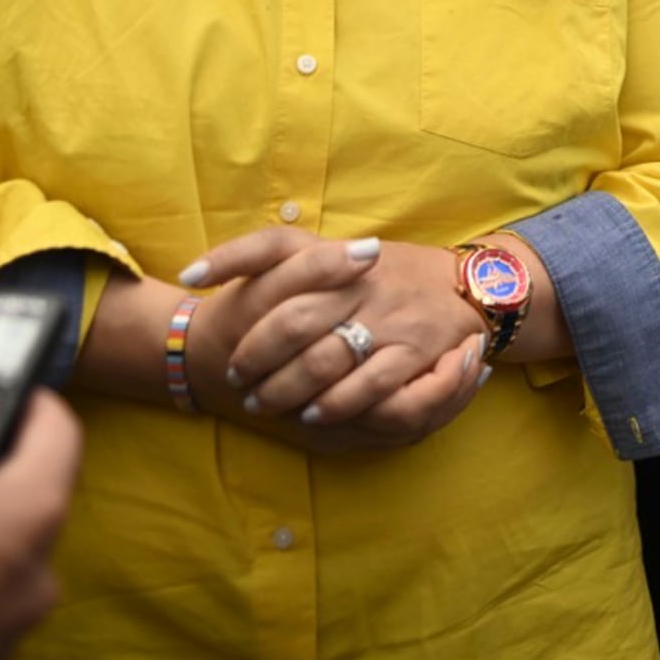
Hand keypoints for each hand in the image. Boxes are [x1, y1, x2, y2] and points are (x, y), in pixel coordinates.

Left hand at [181, 227, 489, 449]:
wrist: (470, 286)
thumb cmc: (392, 274)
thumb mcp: (343, 253)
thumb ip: (290, 257)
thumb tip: (210, 271)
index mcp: (337, 252)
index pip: (274, 244)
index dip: (229, 258)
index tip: (189, 277)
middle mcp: (360, 280)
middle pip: (291, 318)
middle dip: (255, 353)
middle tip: (236, 376)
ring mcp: (388, 315)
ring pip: (323, 358)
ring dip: (286, 388)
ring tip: (263, 403)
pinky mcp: (414, 348)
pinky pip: (366, 383)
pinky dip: (333, 403)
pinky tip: (311, 415)